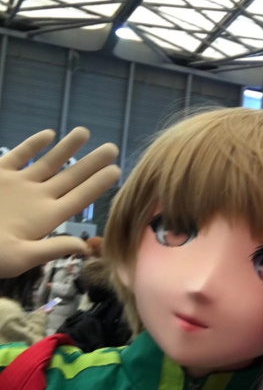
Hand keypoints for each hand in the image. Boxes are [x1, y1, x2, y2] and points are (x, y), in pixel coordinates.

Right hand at [0, 127, 119, 276]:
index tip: (117, 170)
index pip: (79, 198)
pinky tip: (49, 133)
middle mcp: (36, 199)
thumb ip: (51, 249)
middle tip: (113, 148)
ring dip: (67, 148)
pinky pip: (19, 156)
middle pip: (71, 178)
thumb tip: (83, 247)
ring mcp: (17, 185)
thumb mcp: (19, 256)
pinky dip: (33, 144)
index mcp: (45, 219)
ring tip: (86, 132)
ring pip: (48, 163)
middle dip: (92, 163)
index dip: (97, 184)